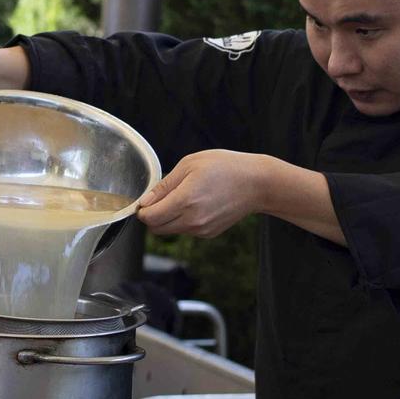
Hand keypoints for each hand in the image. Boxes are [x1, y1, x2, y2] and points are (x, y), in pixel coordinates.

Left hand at [136, 151, 276, 238]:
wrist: (257, 184)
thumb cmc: (225, 167)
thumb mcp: (190, 164)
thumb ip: (164, 185)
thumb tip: (145, 202)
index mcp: (185, 201)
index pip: (149, 218)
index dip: (142, 209)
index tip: (146, 200)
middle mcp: (192, 220)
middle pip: (156, 229)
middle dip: (152, 216)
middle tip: (161, 198)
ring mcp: (201, 230)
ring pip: (171, 230)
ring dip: (168, 218)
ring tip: (184, 197)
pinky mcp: (209, 234)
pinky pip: (186, 230)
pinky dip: (183, 221)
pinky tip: (197, 204)